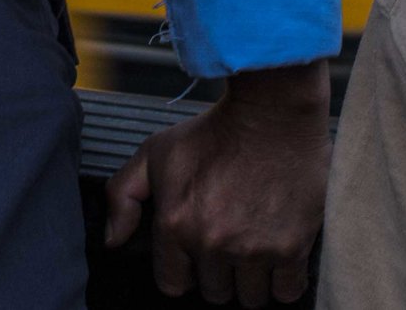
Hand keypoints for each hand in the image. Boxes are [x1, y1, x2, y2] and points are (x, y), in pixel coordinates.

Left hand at [104, 61, 331, 305]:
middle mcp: (212, 243)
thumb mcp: (155, 152)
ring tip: (255, 250)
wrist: (272, 114)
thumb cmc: (215, 131)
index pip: (173, 284)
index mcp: (176, 224)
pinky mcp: (291, 248)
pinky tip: (281, 260)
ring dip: (252, 281)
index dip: (184, 272)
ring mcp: (253, 249)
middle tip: (230, 244)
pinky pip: (287, 292)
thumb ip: (122, 195)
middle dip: (220, 274)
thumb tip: (113, 240)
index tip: (196, 257)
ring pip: (250, 298)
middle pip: (215, 292)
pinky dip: (284, 282)